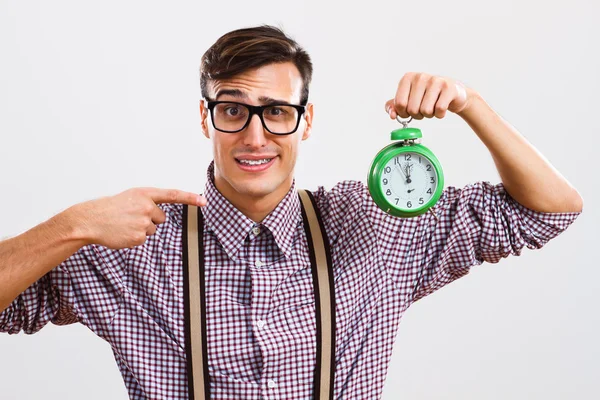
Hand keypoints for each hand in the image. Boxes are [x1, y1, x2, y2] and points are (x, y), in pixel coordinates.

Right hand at [72, 188, 206, 248]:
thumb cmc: (109, 208)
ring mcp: (142, 222)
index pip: (173, 195)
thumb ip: (147, 202)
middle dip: (149, 219)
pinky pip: (143, 238)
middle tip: (130, 217)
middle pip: (161, 217)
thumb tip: (160, 214)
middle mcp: (146, 206)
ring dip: (141, 229)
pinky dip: (134, 238)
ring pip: (152, 229)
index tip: (204, 201)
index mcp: (144, 193)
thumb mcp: (130, 198)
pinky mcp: (138, 236)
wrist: (89, 220)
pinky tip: (122, 232)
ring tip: (124, 224)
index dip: (190, 198)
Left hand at [385, 72, 473, 119]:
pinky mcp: (448, 88)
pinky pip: (439, 110)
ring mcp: (435, 81)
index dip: (403, 113)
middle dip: (417, 115)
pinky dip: (439, 115)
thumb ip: (394, 107)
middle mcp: (420, 77)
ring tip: (432, 107)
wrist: (451, 93)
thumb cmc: (426, 97)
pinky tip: (441, 108)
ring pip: (426, 111)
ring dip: (429, 115)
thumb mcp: (407, 100)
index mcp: (407, 78)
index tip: (409, 111)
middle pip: (412, 109)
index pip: (399, 103)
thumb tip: (392, 115)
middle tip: (422, 109)